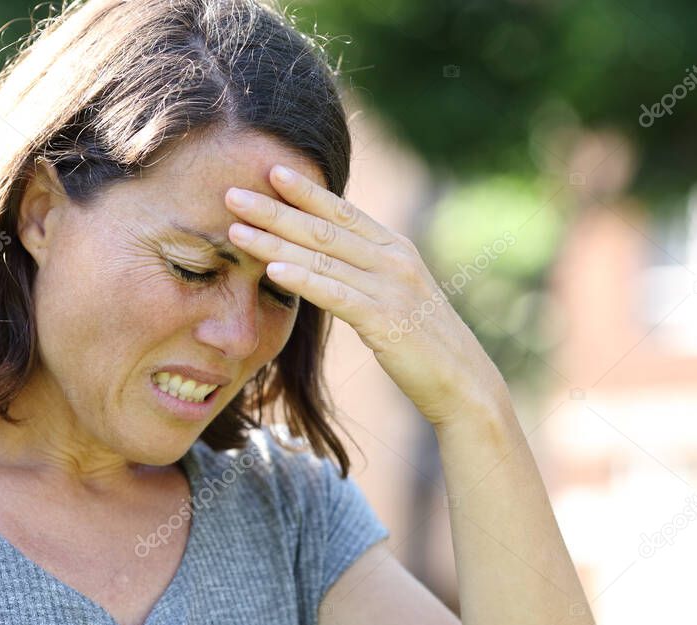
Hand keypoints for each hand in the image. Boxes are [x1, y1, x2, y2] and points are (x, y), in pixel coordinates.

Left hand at [223, 164, 503, 425]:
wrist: (463, 382)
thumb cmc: (424, 343)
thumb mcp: (397, 296)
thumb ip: (367, 272)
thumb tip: (329, 259)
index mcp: (396, 249)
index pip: (343, 212)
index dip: (306, 190)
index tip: (270, 170)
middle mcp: (394, 259)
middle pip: (325, 229)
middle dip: (276, 209)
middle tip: (233, 192)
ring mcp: (391, 287)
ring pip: (323, 258)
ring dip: (276, 241)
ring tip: (236, 228)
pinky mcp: (385, 319)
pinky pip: (336, 294)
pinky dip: (303, 279)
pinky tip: (273, 270)